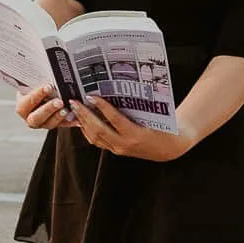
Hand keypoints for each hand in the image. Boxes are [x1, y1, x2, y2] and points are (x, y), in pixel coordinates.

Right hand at [15, 83, 72, 130]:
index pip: (26, 103)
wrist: (41, 93)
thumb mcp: (33, 82)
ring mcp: (42, 123)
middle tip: (59, 102)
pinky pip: (62, 125)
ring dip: (59, 117)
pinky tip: (77, 119)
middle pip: (36, 117)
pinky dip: (70, 122)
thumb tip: (45, 72)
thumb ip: (37, 80)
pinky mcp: (54, 124)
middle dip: (48, 109)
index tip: (48, 87)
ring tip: (67, 110)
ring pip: (49, 124)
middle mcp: (30, 117)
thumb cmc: (36, 85)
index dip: (37, 95)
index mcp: (22, 105)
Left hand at [71, 95, 192, 160]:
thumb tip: (118, 92)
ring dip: (83, 122)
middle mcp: (124, 145)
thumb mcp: (153, 116)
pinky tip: (83, 120)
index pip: (114, 120)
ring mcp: (118, 149)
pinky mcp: (115, 150)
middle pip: (99, 130)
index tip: (92, 96)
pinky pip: (97, 141)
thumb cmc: (163, 129)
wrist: (169, 148)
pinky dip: (88, 130)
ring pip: (95, 137)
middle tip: (75, 101)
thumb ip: (135, 108)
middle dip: (84, 115)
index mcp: (135, 135)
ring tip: (75, 109)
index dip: (102, 107)